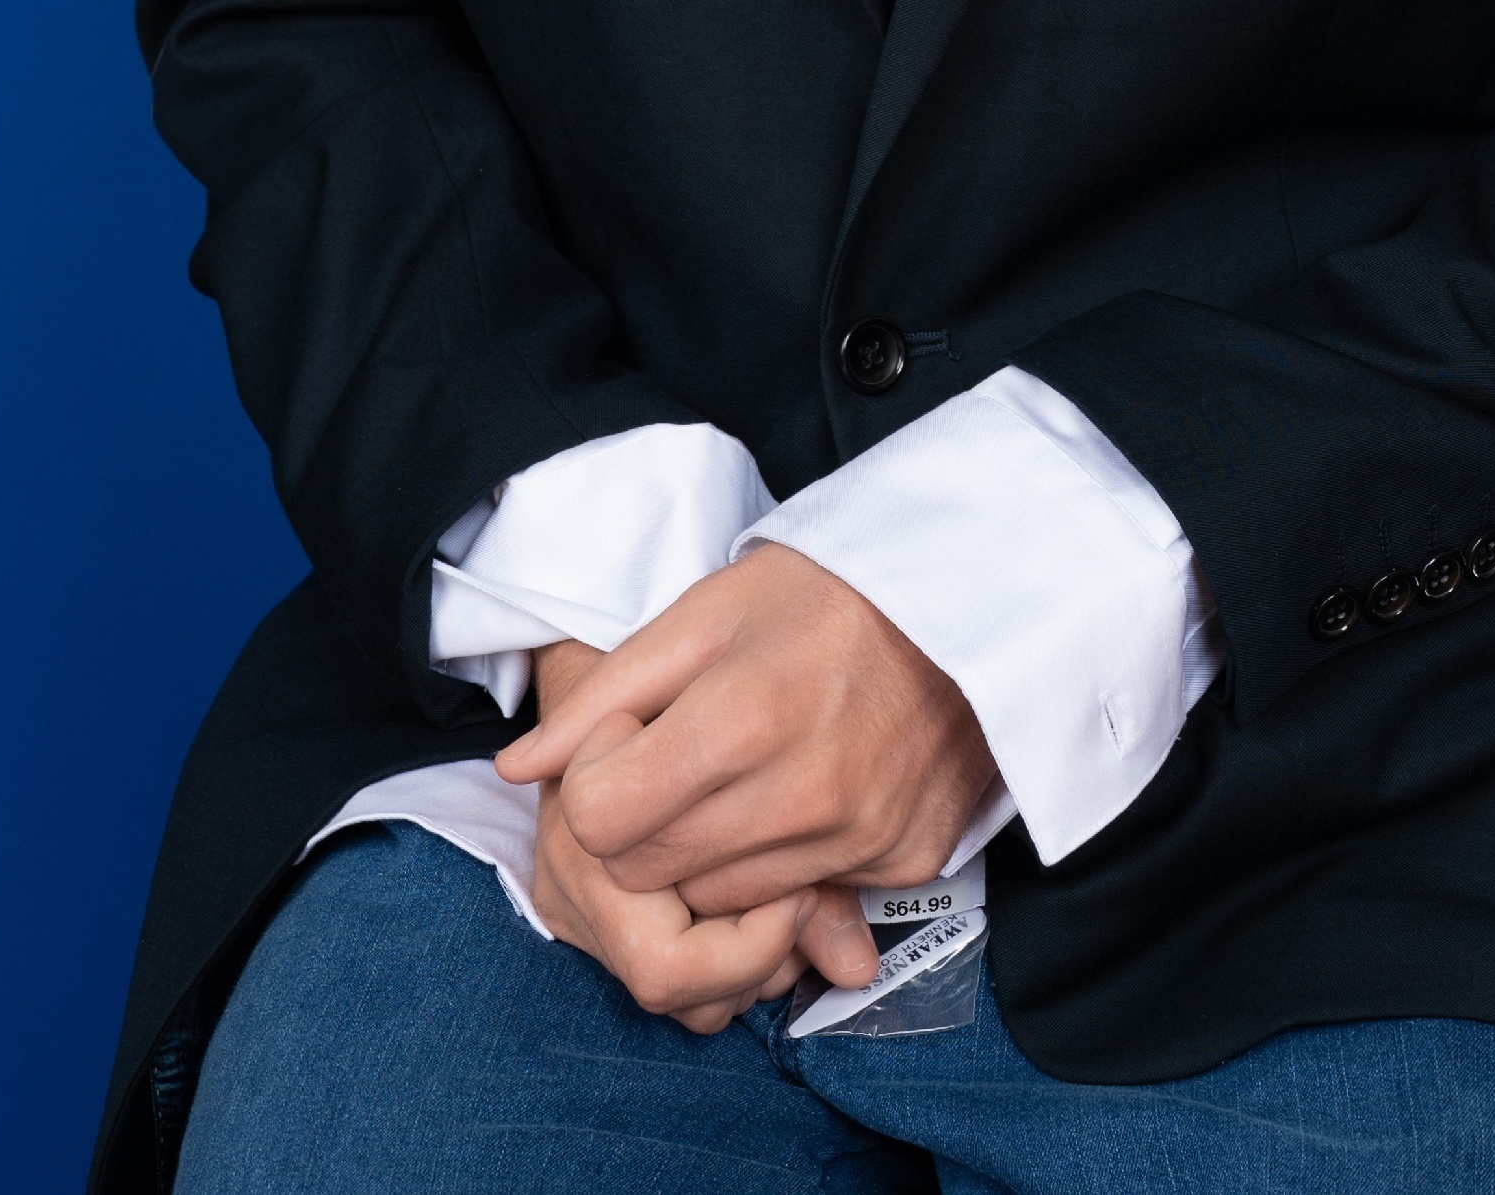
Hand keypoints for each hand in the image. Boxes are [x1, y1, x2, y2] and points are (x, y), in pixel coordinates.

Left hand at [500, 546, 994, 920]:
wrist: (973, 599)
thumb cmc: (826, 593)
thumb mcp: (706, 610)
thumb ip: (609, 692)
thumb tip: (521, 768)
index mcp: (742, 719)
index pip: (603, 823)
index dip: (599, 781)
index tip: (630, 739)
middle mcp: (803, 796)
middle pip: (652, 872)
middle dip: (642, 823)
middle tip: (680, 756)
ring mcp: (859, 840)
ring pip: (719, 902)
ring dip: (708, 852)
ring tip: (741, 772)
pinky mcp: (904, 864)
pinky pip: (802, 899)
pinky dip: (783, 864)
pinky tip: (803, 793)